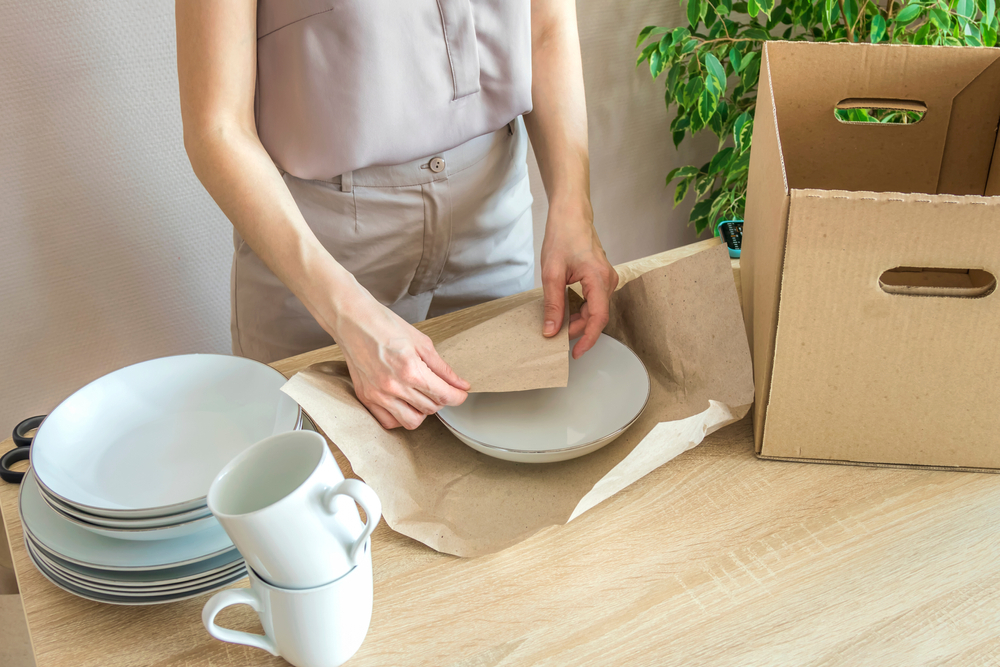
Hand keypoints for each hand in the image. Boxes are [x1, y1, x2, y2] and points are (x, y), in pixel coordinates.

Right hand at [329, 288, 469, 429]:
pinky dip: (400, 417)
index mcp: (410, 369)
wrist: (353, 321)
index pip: (443, 395)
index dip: (458, 397)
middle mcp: (393, 386)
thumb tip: (460, 384)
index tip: (461, 394)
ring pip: (412, 421)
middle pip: (430, 408)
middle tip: (439, 386)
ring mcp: (378, 395)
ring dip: (422, 411)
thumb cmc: (384, 325)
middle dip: (440, 399)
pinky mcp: (366, 398)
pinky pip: (389, 422)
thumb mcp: (421, 342)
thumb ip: (442, 368)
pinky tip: (403, 403)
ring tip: (421, 395)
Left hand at [540, 201, 618, 358]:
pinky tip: (566, 310)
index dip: (587, 339)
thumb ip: (553, 304)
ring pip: (595, 309)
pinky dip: (581, 309)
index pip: (598, 318)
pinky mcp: (602, 277)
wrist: (571, 214)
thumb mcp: (551, 273)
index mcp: (599, 279)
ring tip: (558, 323)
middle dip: (577, 329)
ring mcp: (607, 278)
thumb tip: (551, 331)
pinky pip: (595, 300)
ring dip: (578, 320)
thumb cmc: (563, 236)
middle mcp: (608, 280)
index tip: (575, 352)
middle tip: (555, 335)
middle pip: (596, 316)